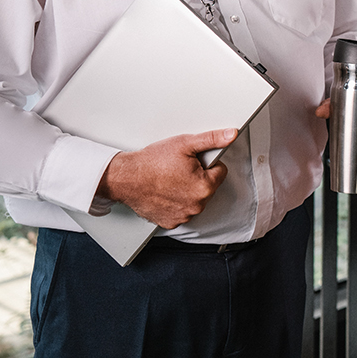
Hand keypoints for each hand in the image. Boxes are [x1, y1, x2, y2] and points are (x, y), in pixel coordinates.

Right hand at [98, 128, 237, 228]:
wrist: (125, 178)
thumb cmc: (152, 162)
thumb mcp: (185, 144)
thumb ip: (212, 139)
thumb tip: (231, 134)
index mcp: (205, 187)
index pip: (220, 172)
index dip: (207, 163)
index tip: (193, 161)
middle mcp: (197, 205)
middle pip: (208, 187)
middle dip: (198, 177)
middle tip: (179, 169)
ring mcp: (183, 216)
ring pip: (195, 200)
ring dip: (187, 191)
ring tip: (170, 180)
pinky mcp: (171, 222)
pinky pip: (181, 211)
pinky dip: (175, 203)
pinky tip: (165, 192)